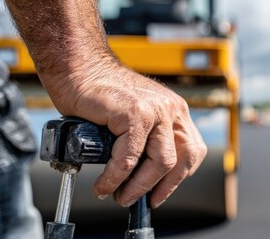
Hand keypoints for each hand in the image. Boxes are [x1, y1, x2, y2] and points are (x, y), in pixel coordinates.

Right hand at [50, 65, 206, 207]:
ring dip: (139, 186)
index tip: (160, 193)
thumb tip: (144, 177)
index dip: (178, 178)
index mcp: (175, 111)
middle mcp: (171, 110)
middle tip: (139, 200)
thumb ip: (148, 139)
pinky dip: (116, 177)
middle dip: (162, 187)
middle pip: (182, 160)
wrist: (78, 68)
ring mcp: (156, 110)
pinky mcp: (135, 113)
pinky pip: (130, 157)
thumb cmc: (101, 94)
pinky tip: (104, 184)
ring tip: (119, 195)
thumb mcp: (137, 117)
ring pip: (161, 162)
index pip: (192, 152)